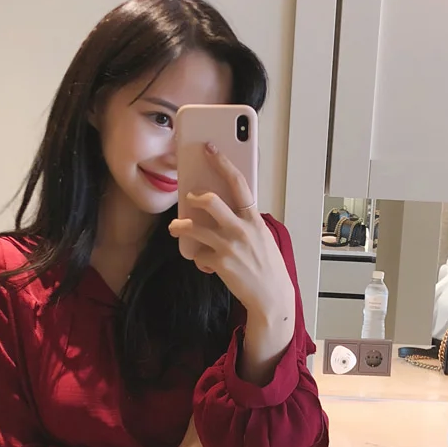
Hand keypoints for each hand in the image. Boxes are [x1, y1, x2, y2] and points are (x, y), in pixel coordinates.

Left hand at [167, 143, 292, 325]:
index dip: (222, 163)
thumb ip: (246, 221)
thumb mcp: (263, 237)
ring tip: (176, 227)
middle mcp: (241, 229)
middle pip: (210, 201)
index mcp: (254, 219)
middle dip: (195, 196)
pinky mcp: (219, 263)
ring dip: (181, 226)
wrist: (271, 297)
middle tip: (189, 196)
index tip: (210, 149)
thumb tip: (225, 209)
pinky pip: (199, 253)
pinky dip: (199, 256)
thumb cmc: (268, 266)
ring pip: (195, 227)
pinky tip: (204, 261)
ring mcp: (229, 246)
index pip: (238, 183)